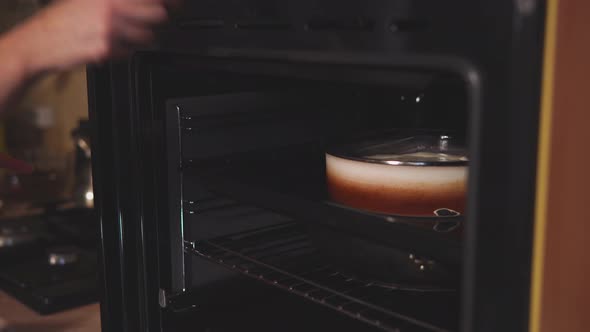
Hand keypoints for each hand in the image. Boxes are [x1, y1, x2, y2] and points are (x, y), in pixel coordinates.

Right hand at [12, 0, 177, 74]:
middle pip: (157, 14)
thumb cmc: (63, 20)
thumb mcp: (89, 0)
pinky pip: (130, 53)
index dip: (170, 2)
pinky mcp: (107, 49)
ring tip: (120, 36)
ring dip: (139, 38)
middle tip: (146, 23)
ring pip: (147, 36)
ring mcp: (111, 29)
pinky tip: (108, 46)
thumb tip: (149, 5)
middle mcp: (112, 7)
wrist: (40, 42)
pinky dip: (124, 52)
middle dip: (155, 20)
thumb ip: (119, 2)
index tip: (177, 4)